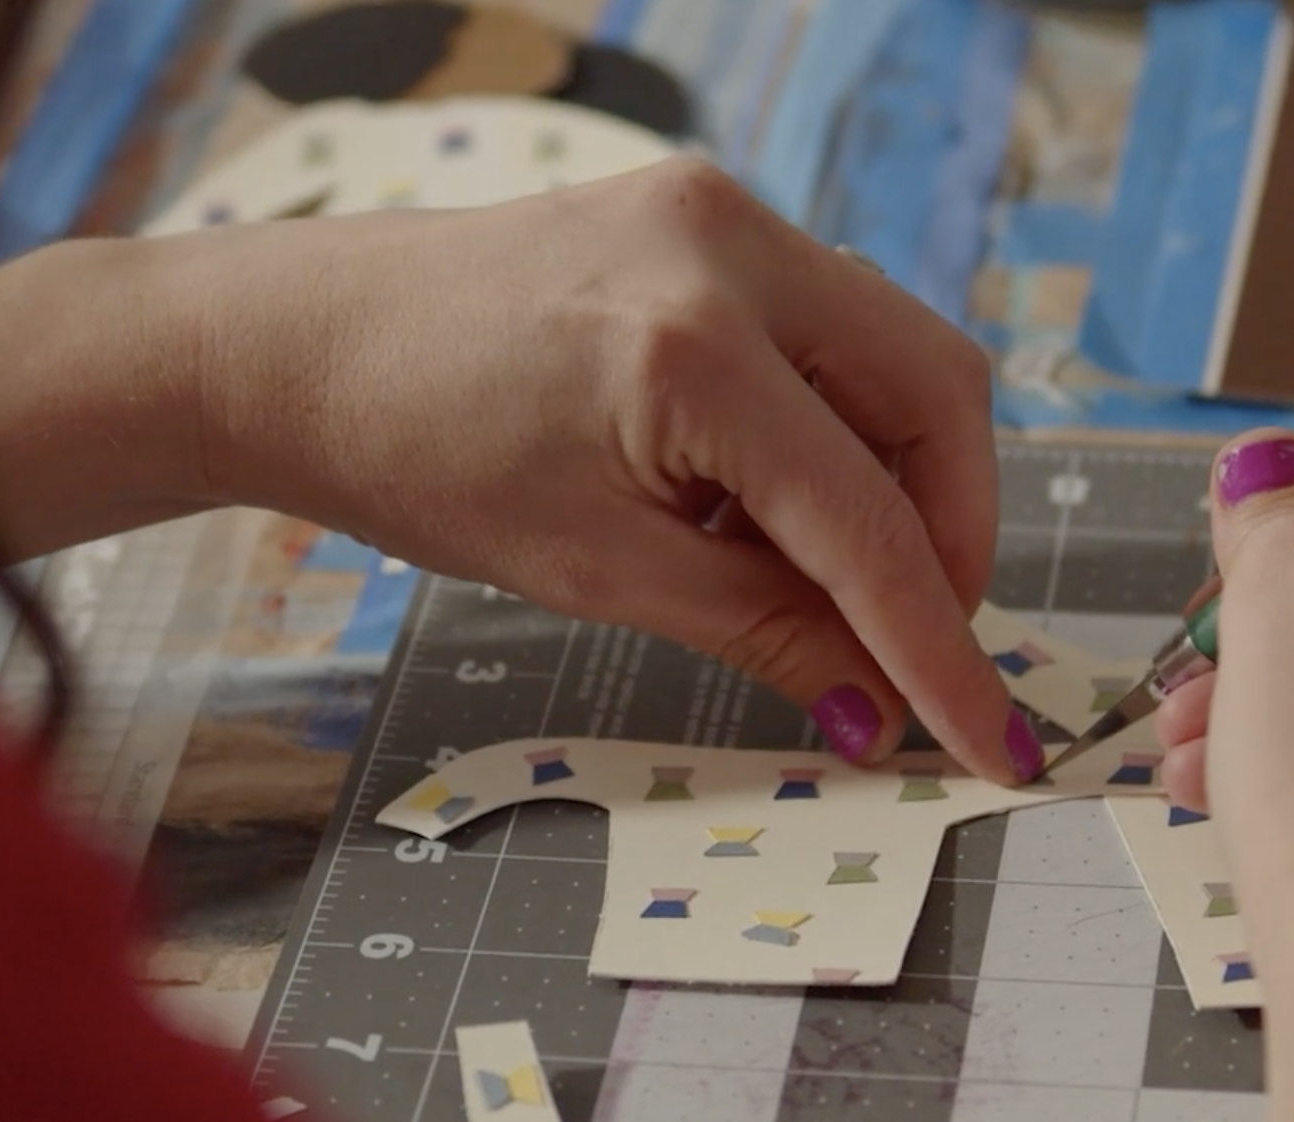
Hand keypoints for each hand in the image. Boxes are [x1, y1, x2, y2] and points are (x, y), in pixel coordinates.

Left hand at [184, 159, 1032, 783]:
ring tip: (810, 572)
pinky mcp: (708, 212)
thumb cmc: (418, 458)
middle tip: (913, 642)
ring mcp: (724, 213)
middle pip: (938, 398)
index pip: (870, 520)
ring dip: (894, 479)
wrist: (303, 347)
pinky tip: (759, 498)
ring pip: (900, 354)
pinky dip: (832, 424)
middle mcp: (731, 247)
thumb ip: (763, 631)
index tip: (990, 736)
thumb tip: (881, 707)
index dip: (940, 643)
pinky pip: (831, 326)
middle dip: (949, 536)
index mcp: (692, 348)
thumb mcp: (598, 571)